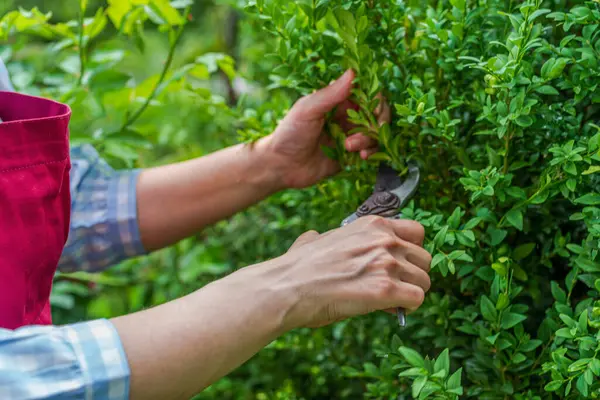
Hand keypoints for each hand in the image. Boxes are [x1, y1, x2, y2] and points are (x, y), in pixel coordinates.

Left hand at [257, 69, 390, 188]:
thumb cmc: (289, 133)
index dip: (376, 99)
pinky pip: (371, 151)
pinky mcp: (351, 155)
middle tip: (372, 129)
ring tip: (350, 146)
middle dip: (377, 121)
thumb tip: (353, 72)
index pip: (367, 92)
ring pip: (375, 133)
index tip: (375, 108)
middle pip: (377, 113)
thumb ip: (330, 94)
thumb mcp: (307, 110)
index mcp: (337, 100)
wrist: (280, 166)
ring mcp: (350, 136)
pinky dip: (371, 152)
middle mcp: (347, 116)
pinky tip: (361, 156)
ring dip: (369, 139)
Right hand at [269, 216, 431, 328]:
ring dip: (411, 293)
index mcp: (373, 225)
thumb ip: (329, 237)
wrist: (287, 287)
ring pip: (424, 281)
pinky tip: (389, 309)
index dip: (412, 251)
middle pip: (425, 259)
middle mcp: (385, 240)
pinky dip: (407, 308)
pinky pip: (417, 299)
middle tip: (396, 287)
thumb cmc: (298, 267)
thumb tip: (315, 238)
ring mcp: (386, 264)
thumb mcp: (317, 239)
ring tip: (391, 301)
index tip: (401, 264)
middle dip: (413, 275)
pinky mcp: (385, 290)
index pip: (417, 232)